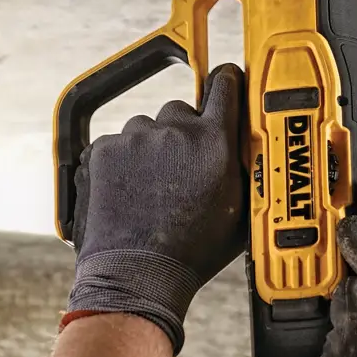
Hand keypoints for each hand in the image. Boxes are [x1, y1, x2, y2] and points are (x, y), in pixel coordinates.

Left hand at [68, 63, 246, 351]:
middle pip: (183, 111)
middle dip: (185, 133)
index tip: (225, 85)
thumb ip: (248, 165)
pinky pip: (119, 143)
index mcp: (215, 141)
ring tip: (154, 188)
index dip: (227, 84)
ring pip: (148, 129)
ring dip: (153, 148)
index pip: (226, 84)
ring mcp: (136, 138)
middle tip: (184, 170)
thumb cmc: (193, 251)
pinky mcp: (105, 149)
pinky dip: (124, 162)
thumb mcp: (241, 209)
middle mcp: (175, 130)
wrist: (138, 273)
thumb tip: (252, 140)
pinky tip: (132, 191)